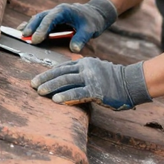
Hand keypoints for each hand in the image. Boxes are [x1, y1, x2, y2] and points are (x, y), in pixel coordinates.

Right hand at [22, 0, 116, 52]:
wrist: (94, 13)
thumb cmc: (92, 21)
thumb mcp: (90, 30)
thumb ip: (82, 38)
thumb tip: (74, 49)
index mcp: (65, 10)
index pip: (51, 19)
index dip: (42, 29)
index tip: (36, 40)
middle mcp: (56, 10)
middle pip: (41, 17)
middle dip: (32, 27)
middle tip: (24, 37)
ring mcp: (53, 14)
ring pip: (38, 18)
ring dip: (29, 26)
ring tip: (19, 35)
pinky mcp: (52, 19)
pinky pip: (39, 22)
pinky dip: (31, 26)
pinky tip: (22, 32)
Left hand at [31, 57, 150, 110]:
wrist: (131, 82)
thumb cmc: (112, 79)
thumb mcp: (95, 70)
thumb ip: (81, 72)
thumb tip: (65, 79)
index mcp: (84, 62)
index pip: (61, 67)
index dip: (47, 73)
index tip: (36, 79)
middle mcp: (85, 68)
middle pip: (60, 73)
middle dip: (45, 80)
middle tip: (33, 85)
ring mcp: (91, 78)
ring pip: (66, 81)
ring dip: (51, 87)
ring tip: (40, 92)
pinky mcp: (96, 90)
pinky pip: (78, 93)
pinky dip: (66, 96)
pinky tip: (56, 100)